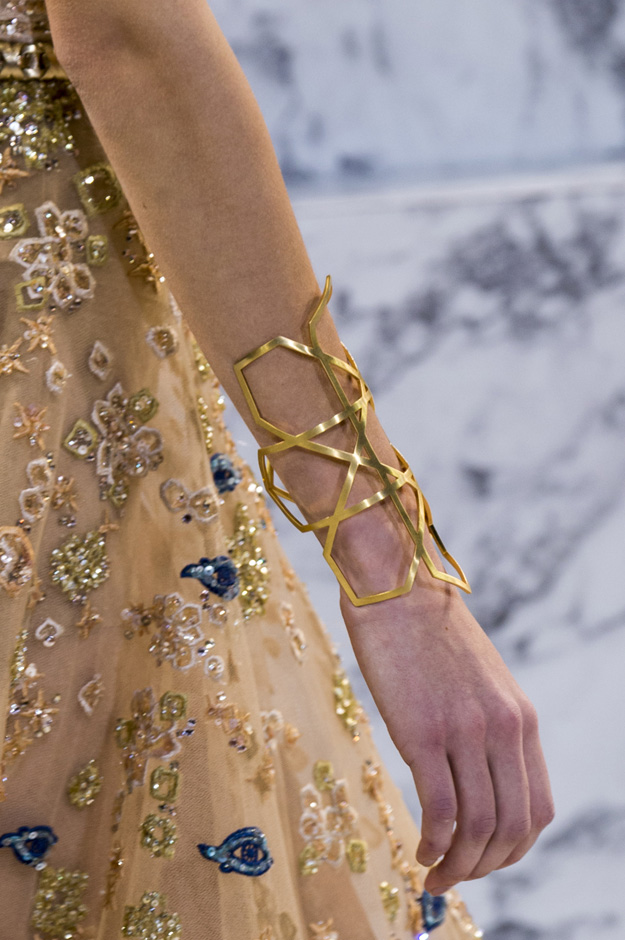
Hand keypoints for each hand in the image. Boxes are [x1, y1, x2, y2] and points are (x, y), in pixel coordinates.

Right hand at [339, 527, 554, 894]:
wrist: (396, 588)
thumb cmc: (428, 634)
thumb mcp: (480, 683)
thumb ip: (489, 729)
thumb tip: (478, 782)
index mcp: (521, 719)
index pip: (538, 810)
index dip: (514, 850)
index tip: (484, 862)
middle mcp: (503, 729)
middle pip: (512, 828)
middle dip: (486, 868)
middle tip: (455, 880)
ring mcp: (464, 732)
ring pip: (477, 828)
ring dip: (457, 867)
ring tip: (434, 876)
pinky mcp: (422, 733)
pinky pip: (440, 810)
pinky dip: (433, 845)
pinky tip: (419, 850)